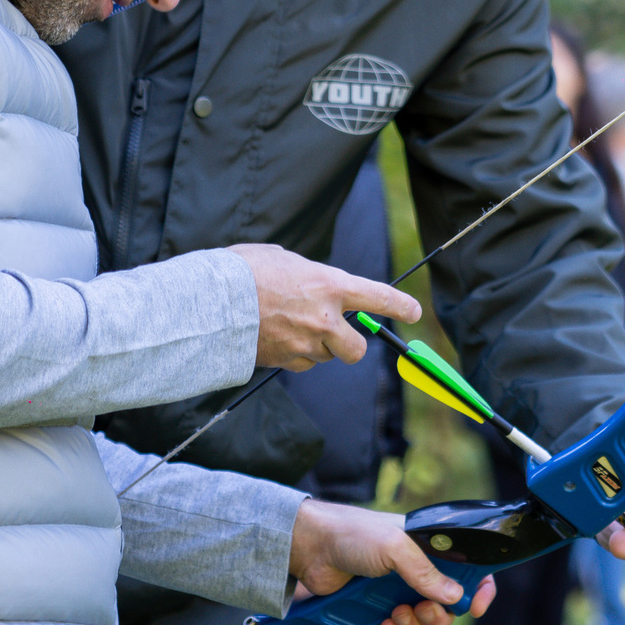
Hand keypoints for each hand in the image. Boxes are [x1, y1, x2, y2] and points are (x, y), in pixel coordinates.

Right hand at [230, 245, 420, 371]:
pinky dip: (295, 355)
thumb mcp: (285, 260)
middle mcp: (324, 319)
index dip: (400, 307)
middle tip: (338, 333)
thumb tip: (314, 289)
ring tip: (288, 326)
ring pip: (326, 357)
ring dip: (317, 347)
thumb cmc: (244, 270)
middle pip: (357, 349)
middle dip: (351, 344)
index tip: (414, 312)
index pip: (378, 298)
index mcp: (330, 285)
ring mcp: (305, 344)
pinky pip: (301, 364)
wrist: (210, 300)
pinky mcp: (285, 361)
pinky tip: (275, 338)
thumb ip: (308, 276)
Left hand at [286, 500, 496, 624]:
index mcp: (428, 548)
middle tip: (423, 610)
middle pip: (448, 605)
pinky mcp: (375, 609)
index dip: (479, 589)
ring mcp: (395, 591)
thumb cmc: (353, 534)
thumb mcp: (395, 546)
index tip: (475, 608)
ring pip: (423, 622)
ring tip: (396, 614)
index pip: (468, 568)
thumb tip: (456, 597)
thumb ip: (425, 571)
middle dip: (439, 615)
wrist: (311, 547)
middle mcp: (416, 571)